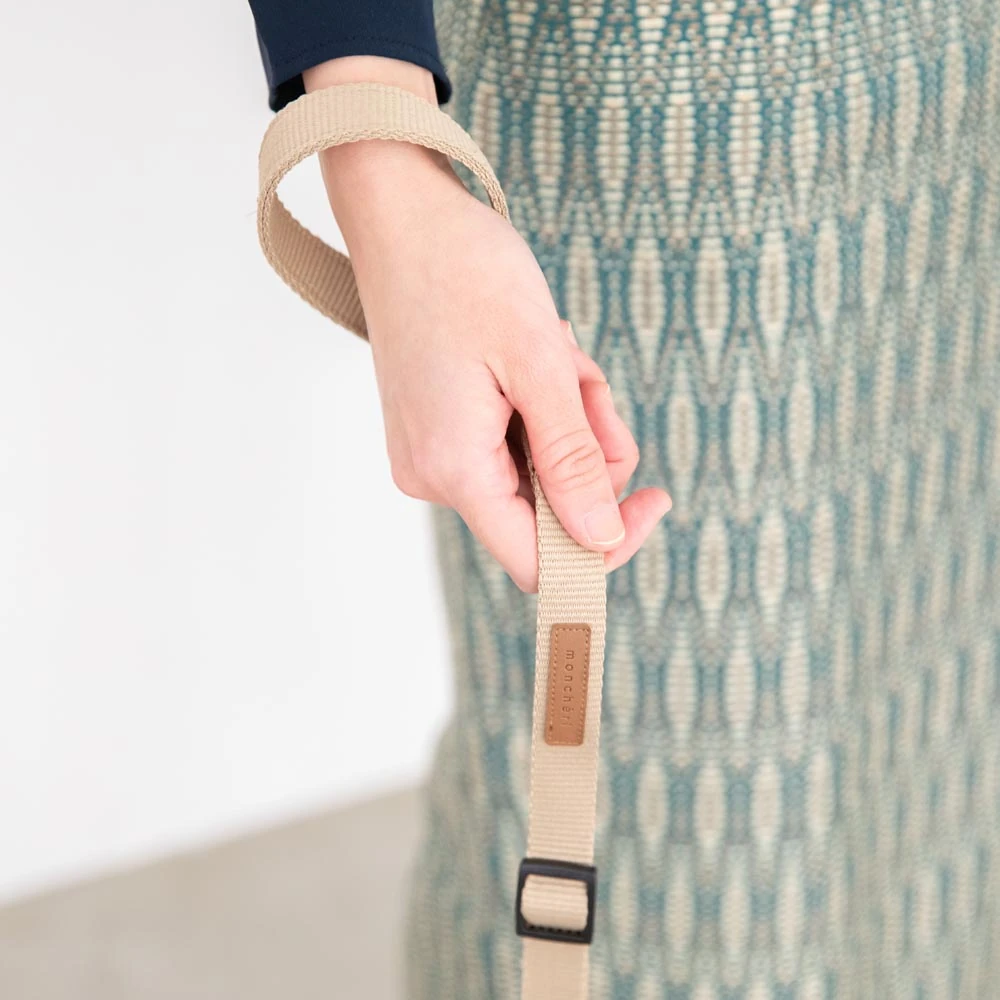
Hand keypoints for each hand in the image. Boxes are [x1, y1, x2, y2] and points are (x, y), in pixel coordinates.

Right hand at [304, 60, 671, 591]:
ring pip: (537, 470)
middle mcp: (433, 474)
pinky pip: (513, 443)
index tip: (652, 498)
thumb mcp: (540, 365)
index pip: (540, 561)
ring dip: (568, 415)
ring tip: (554, 352)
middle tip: (584, 381)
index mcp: (453, 467)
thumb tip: (601, 539)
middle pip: (546, 508)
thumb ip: (572, 463)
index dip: (605, 543)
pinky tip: (533, 354)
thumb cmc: (466, 273)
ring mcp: (431, 453)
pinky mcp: (437, 431)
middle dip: (588, 449)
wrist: (403, 216)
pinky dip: (541, 404)